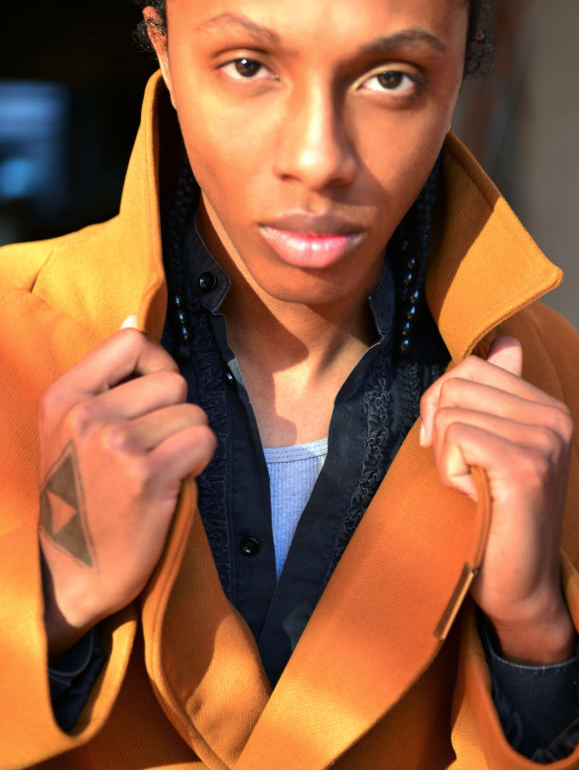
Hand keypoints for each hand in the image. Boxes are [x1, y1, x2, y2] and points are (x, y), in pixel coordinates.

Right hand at [38, 318, 214, 654]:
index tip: (150, 397)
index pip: (132, 342)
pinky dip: (198, 460)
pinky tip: (173, 480)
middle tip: (151, 447)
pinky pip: (203, 439)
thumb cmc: (78, 495)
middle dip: (174, 411)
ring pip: (193, 412)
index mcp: (64, 397)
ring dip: (187, 439)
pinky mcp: (149, 477)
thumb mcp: (67, 428)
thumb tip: (133, 320)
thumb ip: (103, 377)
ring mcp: (116, 445)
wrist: (70, 570)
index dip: (156, 365)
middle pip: (173, 379)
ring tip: (158, 466)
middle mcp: (86, 416)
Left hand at [419, 336, 574, 662]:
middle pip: (457, 383)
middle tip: (457, 469)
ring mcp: (545, 441)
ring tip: (471, 486)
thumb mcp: (494, 447)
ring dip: (444, 454)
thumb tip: (506, 340)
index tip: (449, 444)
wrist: (518, 587)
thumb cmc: (494, 516)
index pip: (472, 366)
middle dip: (438, 426)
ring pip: (451, 411)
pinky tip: (473, 496)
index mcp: (548, 408)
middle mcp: (554, 418)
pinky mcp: (526, 467)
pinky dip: (449, 470)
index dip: (443, 403)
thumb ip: (497, 395)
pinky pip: (456, 437)